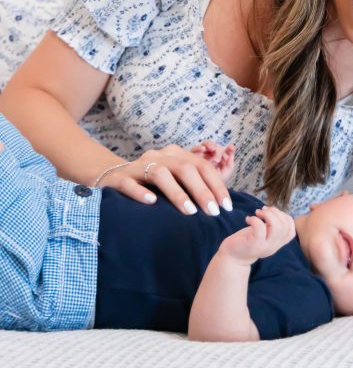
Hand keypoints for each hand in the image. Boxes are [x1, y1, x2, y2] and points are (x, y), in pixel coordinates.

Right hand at [99, 143, 232, 215]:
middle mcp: (159, 156)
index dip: (216, 184)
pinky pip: (129, 183)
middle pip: (184, 168)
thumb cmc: (150, 184)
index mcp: (176, 155)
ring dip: (177, 192)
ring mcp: (138, 166)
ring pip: (159, 173)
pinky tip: (151, 202)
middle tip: (213, 212)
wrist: (111, 177)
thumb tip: (221, 205)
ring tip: (190, 211)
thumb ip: (193, 186)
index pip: (202, 166)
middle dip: (202, 190)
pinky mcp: (119, 178)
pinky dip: (141, 192)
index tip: (227, 206)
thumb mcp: (174, 180)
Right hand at [191, 140, 234, 180]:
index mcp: (221, 158)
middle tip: (217, 159)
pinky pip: (195, 149)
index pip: (226, 150)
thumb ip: (229, 165)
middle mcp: (212, 154)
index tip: (231, 148)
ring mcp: (203, 154)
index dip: (229, 148)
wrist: (202, 186)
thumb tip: (232, 156)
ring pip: (206, 144)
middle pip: (216, 147)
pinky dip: (199, 147)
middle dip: (218, 151)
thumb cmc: (213, 181)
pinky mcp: (194, 155)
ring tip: (212, 149)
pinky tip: (202, 149)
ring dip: (210, 145)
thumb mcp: (224, 174)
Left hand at [220, 206, 295, 264]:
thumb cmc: (247, 241)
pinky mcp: (253, 244)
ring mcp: (264, 246)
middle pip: (285, 226)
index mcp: (277, 243)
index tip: (272, 213)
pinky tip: (248, 219)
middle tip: (263, 211)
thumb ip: (271, 228)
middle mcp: (273, 246)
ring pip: (277, 227)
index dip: (285, 217)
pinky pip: (260, 228)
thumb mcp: (263, 236)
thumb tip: (276, 212)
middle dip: (276, 212)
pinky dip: (255, 219)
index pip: (291, 231)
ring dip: (268, 214)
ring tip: (257, 213)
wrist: (232, 258)